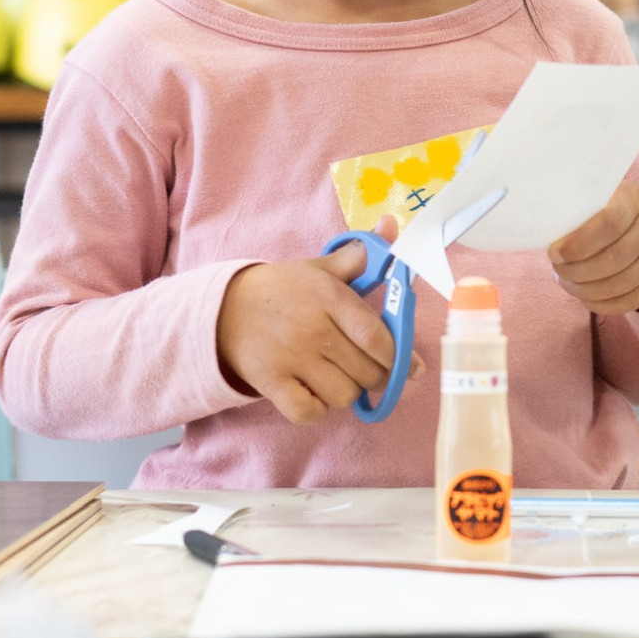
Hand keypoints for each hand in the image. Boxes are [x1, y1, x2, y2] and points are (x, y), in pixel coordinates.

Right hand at [215, 215, 420, 424]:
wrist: (225, 309)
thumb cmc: (284, 290)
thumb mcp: (321, 268)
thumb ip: (361, 256)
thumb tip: (391, 225)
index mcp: (329, 298)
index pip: (374, 335)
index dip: (400, 356)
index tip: (413, 369)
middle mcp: (312, 329)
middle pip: (366, 370)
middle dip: (377, 376)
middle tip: (372, 371)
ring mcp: (290, 357)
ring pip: (343, 394)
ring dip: (348, 392)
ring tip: (339, 377)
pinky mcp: (270, 382)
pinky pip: (309, 412)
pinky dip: (318, 410)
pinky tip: (317, 394)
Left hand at [548, 184, 638, 316]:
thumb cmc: (619, 208)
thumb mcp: (605, 196)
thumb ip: (581, 210)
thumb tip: (548, 238)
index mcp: (635, 199)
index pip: (609, 223)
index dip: (578, 243)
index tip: (554, 252)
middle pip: (613, 259)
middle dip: (576, 271)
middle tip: (557, 270)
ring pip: (620, 284)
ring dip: (585, 290)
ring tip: (566, 283)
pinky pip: (629, 301)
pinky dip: (601, 304)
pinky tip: (584, 297)